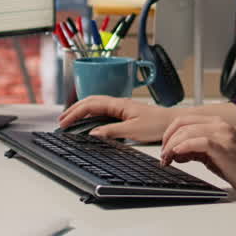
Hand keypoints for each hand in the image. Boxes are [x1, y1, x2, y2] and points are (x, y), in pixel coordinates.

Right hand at [58, 95, 175, 142]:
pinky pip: (102, 110)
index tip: (64, 123)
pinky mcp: (124, 112)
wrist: (173, 122)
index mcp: (118, 104)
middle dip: (74, 109)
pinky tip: (88, 121)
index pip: (90, 105)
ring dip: (81, 110)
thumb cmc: (157, 124)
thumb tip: (93, 134)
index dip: (75, 113)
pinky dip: (90, 114)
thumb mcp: (133, 131)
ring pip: (95, 104)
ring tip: (70, 120)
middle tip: (61, 121)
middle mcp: (118, 103)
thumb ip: (112, 131)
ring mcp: (121, 107)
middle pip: (90, 101)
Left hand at [160, 115, 235, 196]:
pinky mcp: (224, 147)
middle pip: (182, 124)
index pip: (183, 120)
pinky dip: (184, 147)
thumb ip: (194, 149)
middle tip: (163, 156)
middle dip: (167, 140)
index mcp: (216, 123)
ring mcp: (222, 134)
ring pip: (187, 131)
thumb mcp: (211, 155)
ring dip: (172, 146)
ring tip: (168, 159)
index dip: (169, 133)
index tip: (164, 148)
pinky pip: (198, 142)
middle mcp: (219, 125)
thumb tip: (175, 151)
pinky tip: (177, 155)